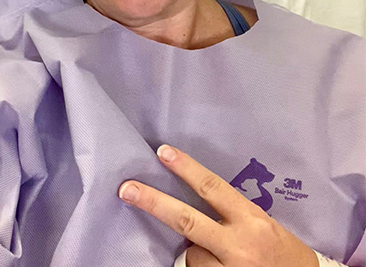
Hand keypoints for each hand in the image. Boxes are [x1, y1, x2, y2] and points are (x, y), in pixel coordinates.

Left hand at [118, 145, 318, 266]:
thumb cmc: (280, 249)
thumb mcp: (258, 222)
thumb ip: (228, 213)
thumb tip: (192, 206)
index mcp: (250, 218)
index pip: (212, 187)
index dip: (186, 168)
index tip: (163, 152)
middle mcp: (238, 243)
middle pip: (187, 221)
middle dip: (153, 203)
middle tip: (126, 189)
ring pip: (192, 255)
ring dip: (196, 252)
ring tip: (221, 256)